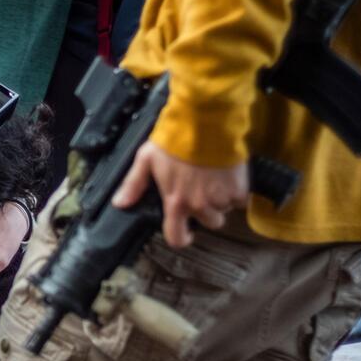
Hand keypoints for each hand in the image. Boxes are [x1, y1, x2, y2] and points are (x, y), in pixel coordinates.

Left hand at [112, 141, 247, 247]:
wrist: (205, 122)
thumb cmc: (174, 139)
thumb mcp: (146, 159)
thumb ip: (134, 184)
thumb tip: (120, 203)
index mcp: (176, 201)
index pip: (177, 236)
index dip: (181, 238)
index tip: (186, 233)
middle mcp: (199, 205)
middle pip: (210, 223)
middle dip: (207, 211)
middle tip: (203, 191)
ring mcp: (220, 198)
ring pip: (224, 210)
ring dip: (222, 200)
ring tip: (215, 180)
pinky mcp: (239, 188)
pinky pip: (240, 199)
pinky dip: (237, 191)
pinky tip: (229, 176)